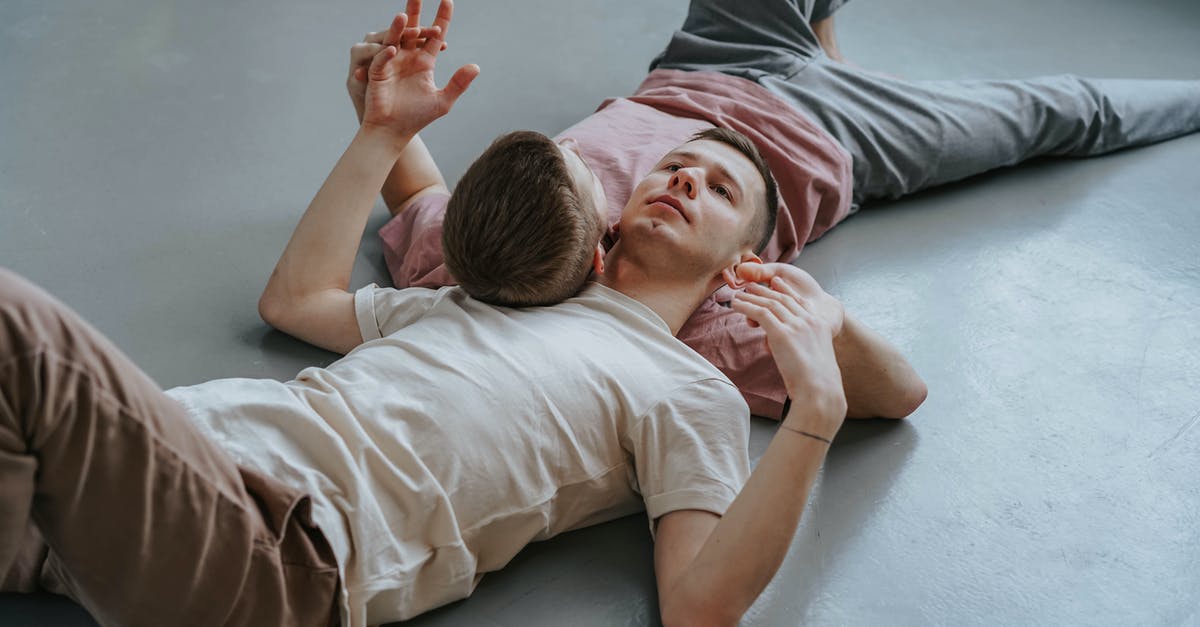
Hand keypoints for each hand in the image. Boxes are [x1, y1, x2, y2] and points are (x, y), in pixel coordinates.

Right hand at [359, 1, 478, 140]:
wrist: (393, 131)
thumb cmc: (416, 118)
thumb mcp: (443, 101)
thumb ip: (458, 83)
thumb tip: (476, 66)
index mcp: (424, 62)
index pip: (435, 36)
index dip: (442, 18)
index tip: (448, 0)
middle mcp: (408, 58)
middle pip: (412, 29)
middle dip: (415, 10)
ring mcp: (392, 63)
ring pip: (395, 39)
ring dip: (398, 28)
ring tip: (402, 15)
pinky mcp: (378, 72)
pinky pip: (382, 59)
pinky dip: (386, 54)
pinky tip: (392, 49)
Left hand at [729, 262, 846, 421]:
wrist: (819, 391)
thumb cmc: (818, 384)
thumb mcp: (817, 359)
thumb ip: (805, 349)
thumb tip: (795, 354)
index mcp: (819, 325)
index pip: (799, 301)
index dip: (785, 290)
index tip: (776, 282)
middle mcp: (808, 321)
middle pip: (782, 299)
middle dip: (764, 290)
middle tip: (751, 285)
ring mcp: (796, 325)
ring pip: (769, 303)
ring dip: (751, 297)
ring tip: (738, 294)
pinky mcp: (781, 333)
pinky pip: (760, 313)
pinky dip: (746, 307)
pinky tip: (736, 305)